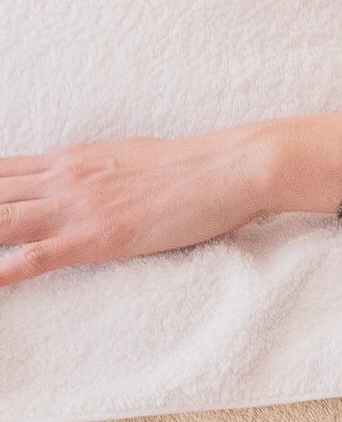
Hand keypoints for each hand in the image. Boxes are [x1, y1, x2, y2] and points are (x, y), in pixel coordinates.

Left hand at [0, 124, 277, 286]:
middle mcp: (64, 179)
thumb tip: (71, 176)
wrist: (233, 165)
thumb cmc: (192, 164)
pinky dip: (2, 269)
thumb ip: (92, 169)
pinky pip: (32, 258)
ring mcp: (77, 207)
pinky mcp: (96, 237)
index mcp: (70, 160)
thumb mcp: (129, 157)